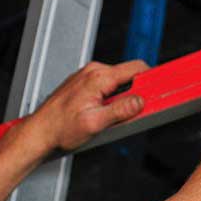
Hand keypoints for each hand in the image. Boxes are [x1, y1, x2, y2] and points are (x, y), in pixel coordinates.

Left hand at [26, 60, 149, 151]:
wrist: (40, 132)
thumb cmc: (60, 129)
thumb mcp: (95, 123)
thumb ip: (120, 111)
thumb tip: (140, 101)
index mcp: (98, 77)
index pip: (136, 68)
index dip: (151, 80)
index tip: (160, 90)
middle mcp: (93, 71)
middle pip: (129, 75)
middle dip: (136, 93)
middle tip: (135, 113)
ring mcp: (87, 76)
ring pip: (118, 82)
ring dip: (122, 98)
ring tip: (112, 118)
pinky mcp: (84, 83)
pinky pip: (107, 86)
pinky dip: (112, 98)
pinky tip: (103, 114)